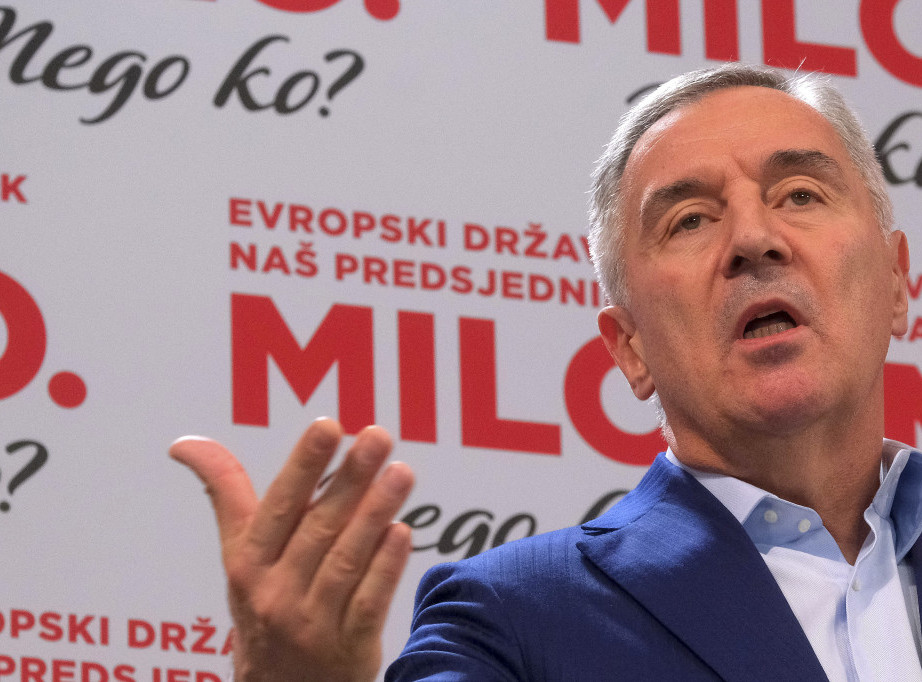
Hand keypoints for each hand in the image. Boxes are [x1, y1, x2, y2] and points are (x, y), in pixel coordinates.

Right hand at [170, 418, 414, 681]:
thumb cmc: (262, 607)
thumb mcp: (238, 556)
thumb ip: (226, 494)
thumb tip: (185, 443)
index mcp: (248, 564)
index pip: (278, 506)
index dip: (303, 466)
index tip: (327, 426)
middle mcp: (275, 593)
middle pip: (318, 528)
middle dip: (350, 479)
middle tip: (378, 437)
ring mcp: (313, 623)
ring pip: (346, 561)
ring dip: (375, 514)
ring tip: (401, 473)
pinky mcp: (349, 648)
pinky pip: (368, 603)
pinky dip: (385, 568)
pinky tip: (402, 533)